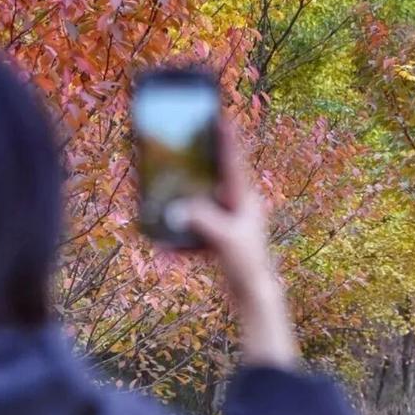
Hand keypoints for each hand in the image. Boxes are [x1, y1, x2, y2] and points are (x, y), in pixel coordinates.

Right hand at [165, 122, 298, 368]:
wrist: (254, 298)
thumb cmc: (247, 264)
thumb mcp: (225, 240)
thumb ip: (203, 221)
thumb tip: (179, 209)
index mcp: (244, 199)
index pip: (233, 163)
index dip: (225, 140)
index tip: (221, 117)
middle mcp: (236, 207)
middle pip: (211, 182)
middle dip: (192, 173)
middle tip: (177, 155)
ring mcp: (227, 224)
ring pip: (198, 210)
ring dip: (179, 213)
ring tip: (160, 209)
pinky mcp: (218, 241)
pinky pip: (194, 236)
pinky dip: (179, 243)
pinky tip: (163, 253)